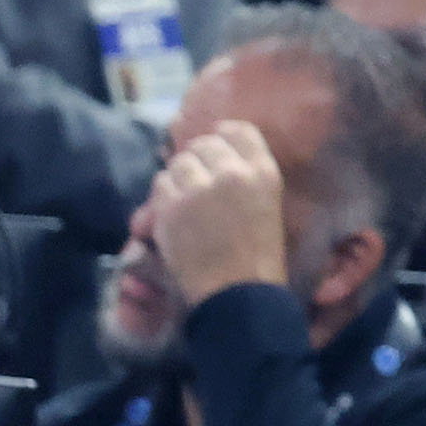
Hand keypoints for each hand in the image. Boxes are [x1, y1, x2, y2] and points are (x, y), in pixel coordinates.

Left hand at [144, 121, 290, 308]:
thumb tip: (212, 155)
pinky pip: (159, 186)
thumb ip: (244, 177)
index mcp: (263, 171)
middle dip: (197, 160)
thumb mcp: (266, 205)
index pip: (239, 130)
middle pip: (204, 144)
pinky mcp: (172, 207)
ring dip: (178, 178)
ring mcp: (200, 188)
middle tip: (196, 183)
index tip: (216, 152)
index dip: (222, 138)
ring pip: (178, 163)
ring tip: (183, 202)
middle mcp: (232, 172)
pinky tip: (172, 217)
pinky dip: (162, 199)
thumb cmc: (257, 257)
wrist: (239, 294)